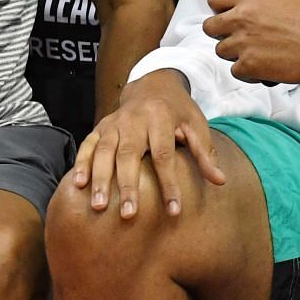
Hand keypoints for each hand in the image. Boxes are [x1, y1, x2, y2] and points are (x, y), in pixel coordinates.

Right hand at [72, 70, 225, 219]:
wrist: (153, 84)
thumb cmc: (178, 110)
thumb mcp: (196, 125)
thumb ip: (205, 153)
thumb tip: (221, 181)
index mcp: (161, 118)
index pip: (164, 156)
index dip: (169, 184)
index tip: (173, 210)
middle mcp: (134, 120)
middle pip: (129, 155)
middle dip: (127, 186)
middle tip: (128, 215)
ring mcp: (114, 123)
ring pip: (104, 151)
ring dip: (100, 179)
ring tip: (99, 206)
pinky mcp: (101, 127)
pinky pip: (88, 144)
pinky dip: (81, 163)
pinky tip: (78, 184)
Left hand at [202, 0, 299, 85]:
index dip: (219, 5)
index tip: (226, 9)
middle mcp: (243, 19)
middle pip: (210, 26)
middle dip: (220, 29)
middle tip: (236, 32)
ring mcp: (245, 44)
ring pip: (221, 50)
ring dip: (233, 51)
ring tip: (251, 50)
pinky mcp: (252, 66)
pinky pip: (235, 70)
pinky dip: (246, 70)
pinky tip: (260, 65)